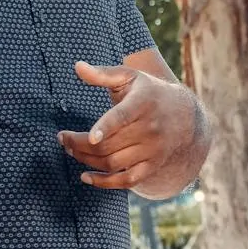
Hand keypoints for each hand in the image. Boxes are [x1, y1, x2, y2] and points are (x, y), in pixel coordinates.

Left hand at [59, 61, 202, 190]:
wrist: (184, 116)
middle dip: (79, 144)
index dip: (106, 127)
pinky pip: (126, 180)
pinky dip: (104, 182)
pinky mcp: (152, 166)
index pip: (123, 117)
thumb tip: (77, 66)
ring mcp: (152, 150)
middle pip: (109, 144)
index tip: (91, 137)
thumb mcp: (129, 77)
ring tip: (71, 150)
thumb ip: (102, 73)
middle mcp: (150, 129)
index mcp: (143, 102)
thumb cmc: (148, 92)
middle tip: (63, 138)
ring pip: (113, 163)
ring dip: (86, 160)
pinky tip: (86, 177)